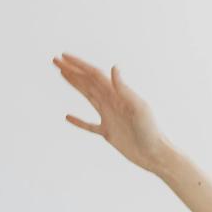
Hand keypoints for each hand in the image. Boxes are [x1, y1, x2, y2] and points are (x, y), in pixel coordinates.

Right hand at [53, 52, 167, 171]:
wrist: (156, 155)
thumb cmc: (151, 131)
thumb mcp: (139, 108)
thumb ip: (124, 89)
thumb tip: (114, 68)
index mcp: (117, 95)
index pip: (94, 75)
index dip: (79, 65)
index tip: (63, 56)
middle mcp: (112, 103)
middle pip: (88, 82)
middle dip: (72, 70)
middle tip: (55, 60)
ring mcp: (110, 117)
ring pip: (88, 97)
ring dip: (75, 85)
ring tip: (61, 74)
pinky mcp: (109, 133)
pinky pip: (90, 126)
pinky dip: (78, 122)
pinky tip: (68, 117)